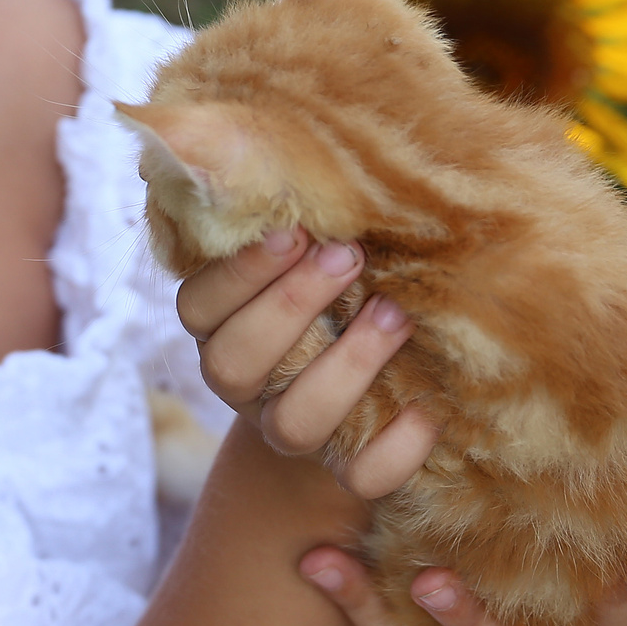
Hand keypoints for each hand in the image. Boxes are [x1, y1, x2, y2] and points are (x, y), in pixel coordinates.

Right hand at [176, 230, 437, 492]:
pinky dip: (398, 444)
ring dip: (346, 367)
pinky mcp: (347, 468)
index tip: (292, 230)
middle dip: (291, 306)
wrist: (378, 380)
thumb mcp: (314, 248)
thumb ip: (302, 220)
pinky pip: (363, 475)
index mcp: (221, 327)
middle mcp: (246, 385)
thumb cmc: (345, 282)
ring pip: (294, 424)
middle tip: (348, 256)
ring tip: (395, 313)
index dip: (238, 273)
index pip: (197, 307)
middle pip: (232, 365)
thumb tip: (298, 150)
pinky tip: (429, 403)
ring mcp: (290, 432)